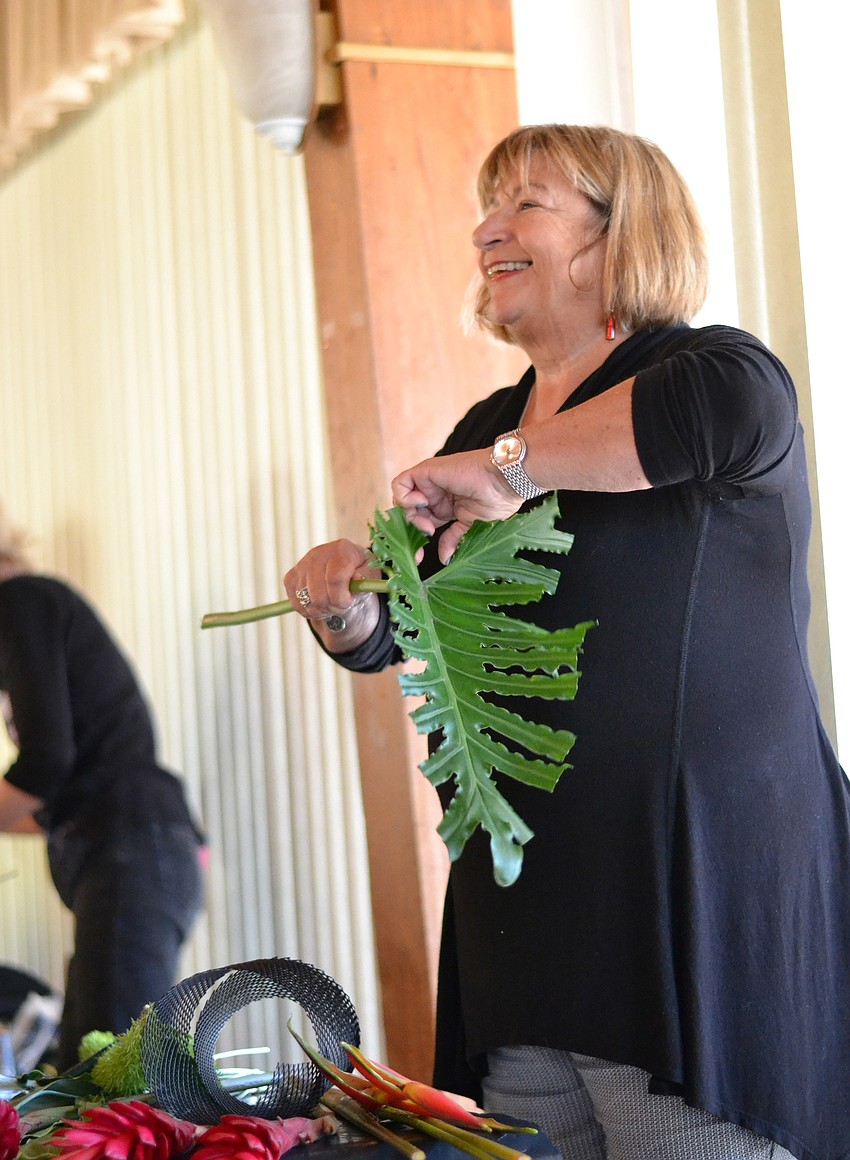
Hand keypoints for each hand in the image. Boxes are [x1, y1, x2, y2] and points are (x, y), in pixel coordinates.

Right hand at [283, 539, 381, 650]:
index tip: (349, 602)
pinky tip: (321, 605)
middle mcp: (318, 553)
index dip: (342, 598)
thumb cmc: (360, 575)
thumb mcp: (370, 576)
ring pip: (306, 601)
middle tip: (341, 606)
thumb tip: (357, 579)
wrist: (345, 572)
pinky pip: (296, 603)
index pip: (335, 579)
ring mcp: (302, 564)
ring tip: (332, 605)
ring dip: (322, 611)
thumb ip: (366, 579)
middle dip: (333, 607)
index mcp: (341, 549)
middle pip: (318, 595)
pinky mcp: (291, 576)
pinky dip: (309, 611)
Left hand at [391, 449, 523, 563]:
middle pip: (408, 514)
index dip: (417, 540)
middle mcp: (434, 495)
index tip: (419, 558)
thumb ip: (452, 539)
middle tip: (421, 545)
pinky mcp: (425, 471)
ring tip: (427, 524)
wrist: (503, 482)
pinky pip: (400, 484)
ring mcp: (429, 483)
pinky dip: (404, 496)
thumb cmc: (496, 500)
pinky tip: (422, 503)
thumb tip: (444, 558)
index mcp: (445, 507)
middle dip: (410, 532)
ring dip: (410, 517)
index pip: (421, 523)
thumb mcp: (470, 526)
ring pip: (401, 501)